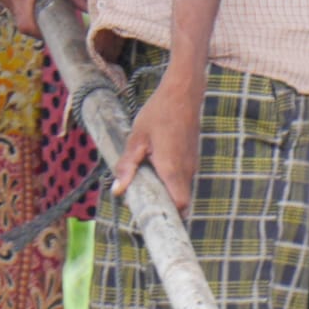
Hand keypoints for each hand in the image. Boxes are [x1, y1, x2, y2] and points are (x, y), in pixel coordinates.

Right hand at [0, 0, 85, 36]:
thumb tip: (90, 10)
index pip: (26, 25)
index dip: (41, 33)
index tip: (55, 31)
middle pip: (20, 18)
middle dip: (37, 20)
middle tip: (55, 14)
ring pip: (15, 10)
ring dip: (29, 9)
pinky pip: (10, 0)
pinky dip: (21, 0)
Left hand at [113, 73, 202, 215]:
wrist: (183, 92)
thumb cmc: (159, 113)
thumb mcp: (136, 139)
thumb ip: (127, 166)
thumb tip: (117, 191)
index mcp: (172, 168)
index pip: (180, 205)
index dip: (169, 215)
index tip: (151, 217)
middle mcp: (186, 169)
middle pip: (180, 201)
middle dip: (163, 206)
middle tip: (141, 202)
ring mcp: (191, 163)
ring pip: (181, 188)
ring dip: (165, 191)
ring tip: (144, 182)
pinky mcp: (191, 156)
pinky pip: (182, 176)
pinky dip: (170, 180)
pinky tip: (154, 166)